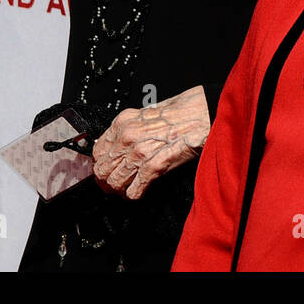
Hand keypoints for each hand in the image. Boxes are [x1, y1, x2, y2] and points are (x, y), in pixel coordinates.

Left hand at [92, 86, 210, 199]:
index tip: (108, 170)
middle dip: (108, 181)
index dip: (102, 164)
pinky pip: (135, 188)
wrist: (205, 111)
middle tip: (115, 186)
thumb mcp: (148, 113)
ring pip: (115, 181)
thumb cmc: (183, 110)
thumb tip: (119, 147)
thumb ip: (131, 129)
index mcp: (123, 122)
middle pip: (103, 169)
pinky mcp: (156, 164)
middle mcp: (128, 136)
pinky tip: (139, 192)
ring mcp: (140, 151)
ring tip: (127, 190)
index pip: (98, 152)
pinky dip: (135, 193)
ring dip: (121, 190)